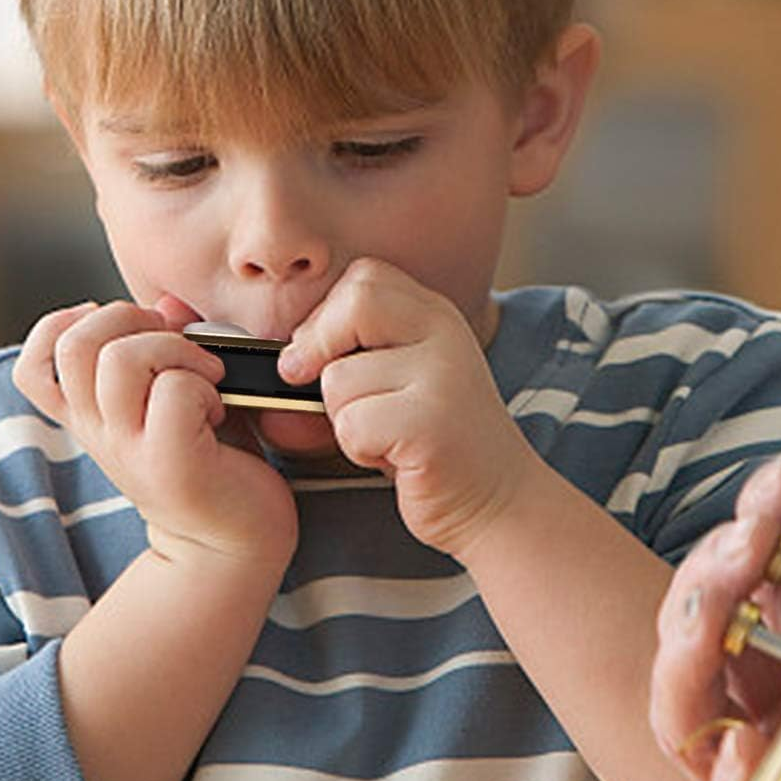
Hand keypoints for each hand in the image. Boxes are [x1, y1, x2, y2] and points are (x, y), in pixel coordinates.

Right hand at [13, 299, 297, 567]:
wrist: (236, 545)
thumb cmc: (215, 462)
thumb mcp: (180, 396)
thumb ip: (168, 347)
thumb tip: (168, 302)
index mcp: (91, 416)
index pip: (33, 364)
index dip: (65, 326)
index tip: (123, 332)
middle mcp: (99, 432)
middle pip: (76, 343)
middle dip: (131, 318)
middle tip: (176, 343)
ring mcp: (129, 450)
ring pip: (121, 359)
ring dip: (175, 350)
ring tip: (206, 376)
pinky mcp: (169, 464)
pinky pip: (174, 391)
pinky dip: (204, 384)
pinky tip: (219, 410)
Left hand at [279, 258, 535, 557]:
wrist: (500, 503)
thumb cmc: (433, 445)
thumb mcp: (396, 382)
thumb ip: (349, 356)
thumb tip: (280, 364)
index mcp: (436, 315)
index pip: (365, 278)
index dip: (328, 316)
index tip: (319, 358)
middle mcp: (444, 334)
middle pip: (354, 302)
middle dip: (322, 348)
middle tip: (332, 393)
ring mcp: (443, 376)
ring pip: (338, 378)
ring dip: (343, 418)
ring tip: (385, 435)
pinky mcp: (432, 424)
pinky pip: (353, 425)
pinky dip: (358, 451)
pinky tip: (395, 459)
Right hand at [650, 452, 780, 780]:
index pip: (759, 569)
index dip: (763, 514)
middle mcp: (760, 702)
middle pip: (704, 617)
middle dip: (721, 562)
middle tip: (757, 528)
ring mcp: (748, 766)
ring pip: (686, 697)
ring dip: (698, 639)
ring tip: (724, 597)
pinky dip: (728, 769)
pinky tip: (744, 741)